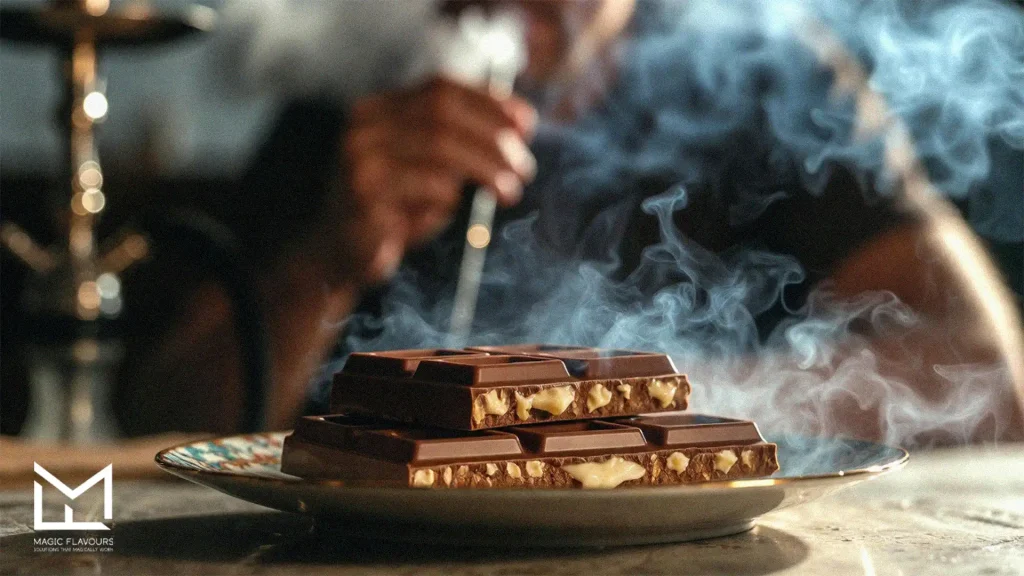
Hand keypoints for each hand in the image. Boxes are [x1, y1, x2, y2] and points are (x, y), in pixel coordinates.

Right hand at [339, 76, 536, 282]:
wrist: (339, 256)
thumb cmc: (393, 212)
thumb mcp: (428, 170)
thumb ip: (460, 144)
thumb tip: (520, 124)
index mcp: (379, 109)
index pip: (441, 88)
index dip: (489, 102)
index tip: (525, 124)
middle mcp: (364, 125)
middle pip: (444, 113)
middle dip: (493, 138)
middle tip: (523, 167)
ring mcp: (359, 158)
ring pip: (439, 146)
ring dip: (484, 168)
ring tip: (508, 191)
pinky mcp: (363, 195)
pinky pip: (425, 186)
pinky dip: (450, 195)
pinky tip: (456, 207)